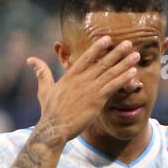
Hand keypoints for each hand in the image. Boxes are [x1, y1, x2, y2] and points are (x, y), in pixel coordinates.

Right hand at [26, 37, 140, 144]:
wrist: (55, 128)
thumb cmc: (50, 111)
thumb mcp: (44, 89)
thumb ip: (41, 72)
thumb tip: (30, 59)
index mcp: (71, 75)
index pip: (86, 57)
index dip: (98, 47)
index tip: (108, 39)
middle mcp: (82, 79)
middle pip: (102, 62)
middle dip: (117, 52)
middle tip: (129, 43)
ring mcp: (90, 89)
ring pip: (110, 73)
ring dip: (125, 63)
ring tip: (136, 55)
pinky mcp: (97, 100)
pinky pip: (113, 86)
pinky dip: (124, 79)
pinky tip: (133, 73)